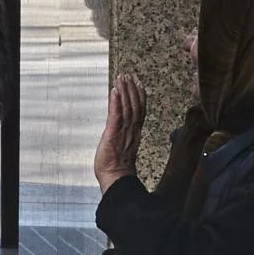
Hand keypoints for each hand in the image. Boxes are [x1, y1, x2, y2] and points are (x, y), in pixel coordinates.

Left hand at [94, 73, 145, 193]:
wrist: (116, 179)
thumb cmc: (118, 169)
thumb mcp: (124, 149)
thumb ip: (125, 138)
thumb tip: (122, 133)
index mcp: (135, 134)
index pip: (139, 111)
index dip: (140, 96)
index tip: (139, 84)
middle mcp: (131, 130)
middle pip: (135, 105)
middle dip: (132, 89)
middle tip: (128, 75)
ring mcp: (123, 132)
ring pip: (127, 107)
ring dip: (124, 91)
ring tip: (122, 78)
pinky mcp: (113, 133)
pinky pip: (116, 115)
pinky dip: (116, 102)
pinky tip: (115, 91)